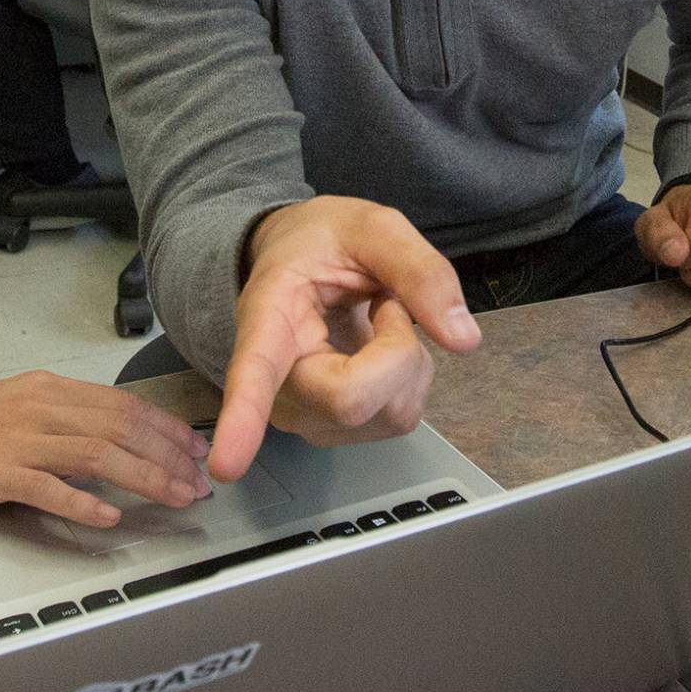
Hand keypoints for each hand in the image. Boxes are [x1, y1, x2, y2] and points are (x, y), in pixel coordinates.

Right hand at [0, 371, 210, 528]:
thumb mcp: (14, 408)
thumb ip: (61, 420)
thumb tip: (114, 440)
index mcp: (45, 389)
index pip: (121, 403)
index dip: (165, 428)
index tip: (195, 449)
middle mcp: (37, 407)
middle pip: (119, 426)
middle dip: (167, 454)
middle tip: (198, 481)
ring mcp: (16, 438)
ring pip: (96, 453)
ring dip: (143, 477)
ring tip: (174, 497)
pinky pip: (48, 487)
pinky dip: (83, 501)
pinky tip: (109, 516)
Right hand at [210, 197, 480, 479]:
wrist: (301, 261)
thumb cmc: (325, 242)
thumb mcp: (373, 227)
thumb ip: (419, 270)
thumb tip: (464, 340)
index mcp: (268, 316)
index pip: (254, 373)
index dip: (242, 420)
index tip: (226, 464)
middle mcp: (276, 380)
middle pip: (353, 400)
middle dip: (399, 350)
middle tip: (386, 302)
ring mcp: (304, 413)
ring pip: (389, 413)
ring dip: (409, 361)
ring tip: (378, 319)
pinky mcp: (334, 429)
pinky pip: (399, 417)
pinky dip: (409, 378)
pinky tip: (380, 348)